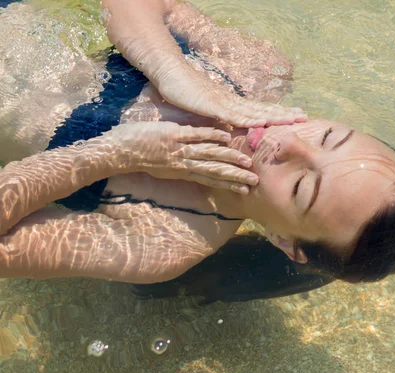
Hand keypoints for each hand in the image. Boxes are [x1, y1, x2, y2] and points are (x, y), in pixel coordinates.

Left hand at [104, 122, 257, 193]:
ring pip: (209, 155)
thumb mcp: (160, 167)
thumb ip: (178, 166)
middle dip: (236, 176)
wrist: (115, 153)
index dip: (229, 184)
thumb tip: (192, 166)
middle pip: (214, 171)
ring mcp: (178, 150)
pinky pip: (194, 135)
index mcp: (181, 171)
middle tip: (255, 181)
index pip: (210, 179)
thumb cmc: (135, 158)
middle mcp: (183, 164)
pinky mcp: (171, 136)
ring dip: (229, 158)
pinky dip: (210, 135)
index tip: (245, 189)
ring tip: (247, 162)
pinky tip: (225, 136)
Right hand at [156, 63, 306, 127]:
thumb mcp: (208, 109)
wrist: (171, 75)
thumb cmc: (187, 93)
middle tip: (304, 117)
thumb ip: (220, 118)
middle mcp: (233, 103)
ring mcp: (224, 103)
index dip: (278, 113)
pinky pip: (233, 115)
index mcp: (233, 105)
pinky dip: (248, 119)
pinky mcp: (213, 106)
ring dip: (273, 115)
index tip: (296, 116)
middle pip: (263, 109)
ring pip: (254, 111)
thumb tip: (232, 129)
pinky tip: (261, 121)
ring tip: (292, 119)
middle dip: (284, 113)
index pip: (260, 110)